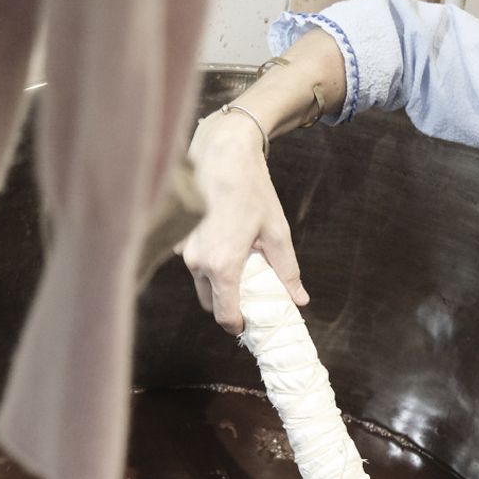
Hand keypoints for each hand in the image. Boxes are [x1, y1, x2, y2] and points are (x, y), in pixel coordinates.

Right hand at [179, 109, 307, 333]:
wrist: (222, 153)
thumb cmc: (251, 190)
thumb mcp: (277, 232)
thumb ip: (287, 270)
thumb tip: (299, 299)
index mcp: (222, 266)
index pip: (225, 316)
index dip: (239, 325)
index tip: (251, 323)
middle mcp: (198, 263)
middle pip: (210, 303)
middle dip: (229, 305)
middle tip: (250, 296)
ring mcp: (184, 250)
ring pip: (200, 283)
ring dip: (218, 284)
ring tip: (242, 267)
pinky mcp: (179, 238)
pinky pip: (194, 263)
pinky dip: (208, 264)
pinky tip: (227, 247)